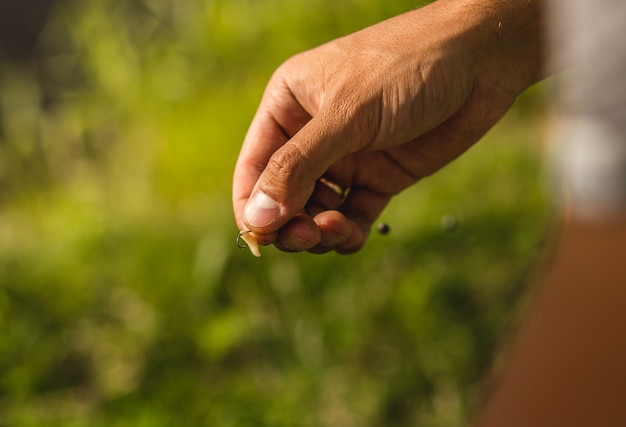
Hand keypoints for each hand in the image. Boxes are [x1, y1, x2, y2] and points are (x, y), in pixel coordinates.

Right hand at [233, 0, 544, 253]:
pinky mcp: (379, 176)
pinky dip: (349, 232)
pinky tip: (353, 234)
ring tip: (336, 230)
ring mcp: (346, 158)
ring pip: (316, 211)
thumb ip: (298, 167)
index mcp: (288, 107)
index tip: (260, 241)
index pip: (254, 167)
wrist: (480, 59)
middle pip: (283, 197)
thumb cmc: (405, 68)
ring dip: (320, 231)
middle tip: (308, 237)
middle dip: (290, 224)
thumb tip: (257, 217)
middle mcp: (312, 135)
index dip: (252, 208)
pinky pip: (353, 215)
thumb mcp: (346, 115)